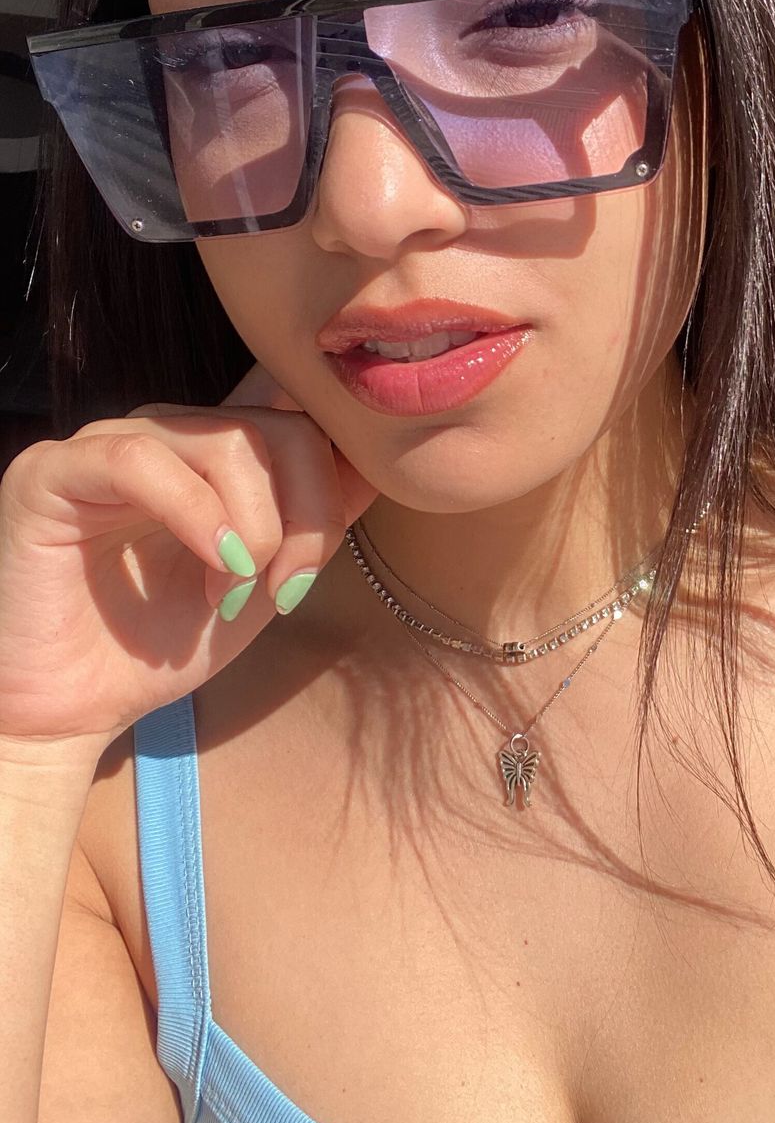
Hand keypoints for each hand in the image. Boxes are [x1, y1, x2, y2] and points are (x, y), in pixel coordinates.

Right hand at [0, 362, 378, 755]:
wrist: (76, 710)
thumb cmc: (165, 643)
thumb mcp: (267, 579)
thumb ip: (316, 518)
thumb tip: (374, 463)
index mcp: (215, 449)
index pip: (298, 412)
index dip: (336, 473)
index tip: (326, 557)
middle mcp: (166, 431)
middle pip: (280, 426)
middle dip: (307, 515)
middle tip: (290, 588)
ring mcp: (108, 442)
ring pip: (225, 439)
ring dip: (257, 526)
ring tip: (238, 592)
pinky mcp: (52, 471)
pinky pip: (141, 460)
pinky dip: (198, 514)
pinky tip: (216, 567)